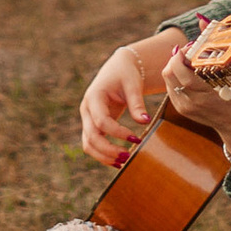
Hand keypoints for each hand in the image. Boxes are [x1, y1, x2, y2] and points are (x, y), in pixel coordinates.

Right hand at [79, 40, 167, 165]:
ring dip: (104, 156)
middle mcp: (86, 109)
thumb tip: (144, 121)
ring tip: (124, 161)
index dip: (117, 133)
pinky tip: (118, 161)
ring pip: (88, 144)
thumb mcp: (132, 84)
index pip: (101, 121)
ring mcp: (87, 119)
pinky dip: (103, 154)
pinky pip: (93, 144)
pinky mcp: (92, 125)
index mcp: (93, 97)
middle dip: (108, 149)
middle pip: (91, 137)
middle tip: (128, 155)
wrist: (118, 68)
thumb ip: (136, 103)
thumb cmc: (125, 74)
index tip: (136, 138)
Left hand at [160, 39, 230, 162]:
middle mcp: (195, 100)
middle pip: (170, 73)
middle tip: (188, 51)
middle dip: (176, 57)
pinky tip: (189, 72)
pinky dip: (176, 76)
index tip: (190, 46)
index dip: (180, 55)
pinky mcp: (182, 109)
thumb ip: (216, 43)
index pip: (181, 70)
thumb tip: (201, 19)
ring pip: (168, 79)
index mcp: (208, 90)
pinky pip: (171, 87)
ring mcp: (187, 106)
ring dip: (175, 66)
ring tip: (190, 61)